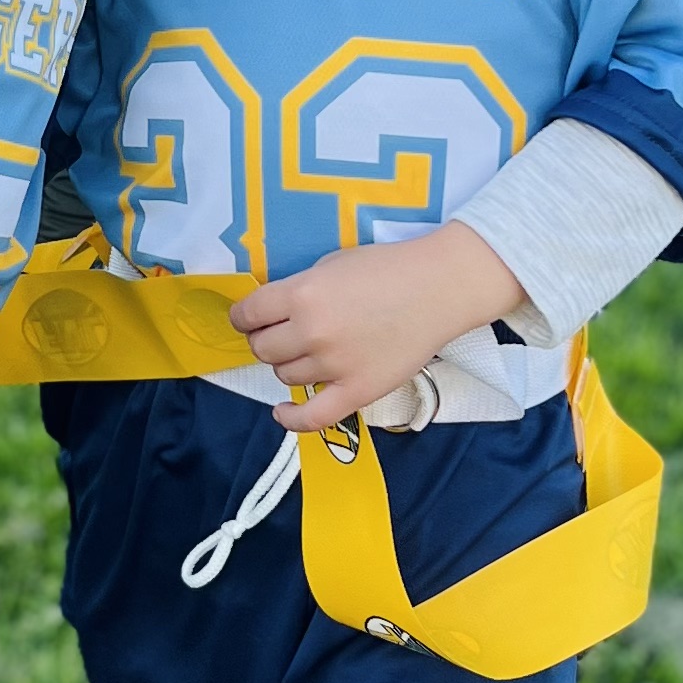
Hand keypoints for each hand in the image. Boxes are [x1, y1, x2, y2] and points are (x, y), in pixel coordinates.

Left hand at [228, 228, 529, 433]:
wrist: (439, 288)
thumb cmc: (387, 268)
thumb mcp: (331, 264)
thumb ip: (299, 290)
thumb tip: (272, 313)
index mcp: (302, 294)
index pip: (248, 315)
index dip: (244, 318)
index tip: (249, 320)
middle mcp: (311, 332)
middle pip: (264, 349)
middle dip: (268, 340)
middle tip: (284, 334)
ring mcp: (333, 365)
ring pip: (286, 377)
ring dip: (289, 365)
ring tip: (309, 353)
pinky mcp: (356, 392)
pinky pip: (311, 417)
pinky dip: (290, 418)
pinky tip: (281, 411)